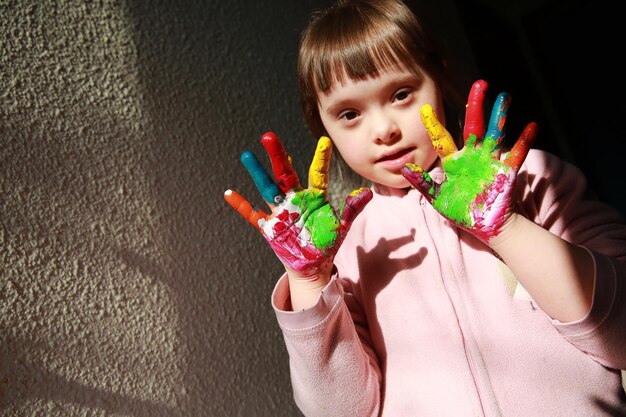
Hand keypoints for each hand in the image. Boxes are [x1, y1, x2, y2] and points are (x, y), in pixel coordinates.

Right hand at [224, 132, 371, 277]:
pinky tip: (229, 194)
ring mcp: (280, 212)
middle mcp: (295, 200)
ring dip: (257, 173)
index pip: (316, 174)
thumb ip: (351, 209)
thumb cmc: (326, 243)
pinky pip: (252, 215)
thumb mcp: (340, 226)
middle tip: (269, 136)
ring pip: (267, 188)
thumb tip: (367, 192)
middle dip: (277, 156)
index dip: (320, 159)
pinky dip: (241, 206)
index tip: (325, 141)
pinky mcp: (270, 227)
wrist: (312, 266)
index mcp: (313, 197)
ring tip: (247, 155)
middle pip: (284, 174)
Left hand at [401, 80, 536, 241]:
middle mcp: (473, 157)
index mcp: (454, 162)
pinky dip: (524, 142)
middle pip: (473, 126)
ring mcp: (490, 163)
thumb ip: (422, 183)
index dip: (433, 125)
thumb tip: (404, 167)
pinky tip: (532, 126)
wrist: (485, 226)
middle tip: (480, 84)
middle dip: (476, 105)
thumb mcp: (437, 199)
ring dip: (500, 116)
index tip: (423, 109)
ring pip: (495, 134)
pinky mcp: (505, 173)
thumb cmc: (460, 212)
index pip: (442, 139)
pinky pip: (516, 155)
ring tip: (504, 96)